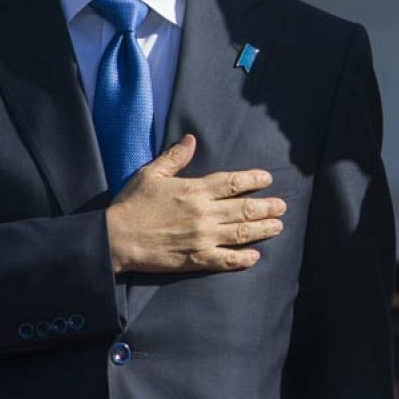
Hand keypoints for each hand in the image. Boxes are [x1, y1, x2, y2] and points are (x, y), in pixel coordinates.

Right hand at [104, 134, 287, 274]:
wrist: (115, 239)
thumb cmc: (131, 205)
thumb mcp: (151, 174)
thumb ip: (174, 157)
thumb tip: (191, 139)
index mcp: (195, 190)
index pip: (234, 182)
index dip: (254, 180)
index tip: (267, 179)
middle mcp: (204, 213)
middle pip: (245, 209)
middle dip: (267, 207)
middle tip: (282, 206)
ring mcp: (202, 237)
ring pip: (241, 233)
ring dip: (263, 229)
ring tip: (278, 226)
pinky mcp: (195, 259)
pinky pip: (225, 260)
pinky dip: (242, 259)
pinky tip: (255, 256)